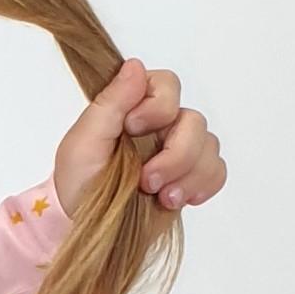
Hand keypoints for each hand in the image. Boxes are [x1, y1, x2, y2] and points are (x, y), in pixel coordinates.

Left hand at [54, 58, 223, 218]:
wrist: (85, 228)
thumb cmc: (78, 184)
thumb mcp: (84, 141)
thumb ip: (110, 103)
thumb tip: (135, 66)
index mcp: (133, 107)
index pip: (168, 84)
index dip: (158, 107)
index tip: (132, 130)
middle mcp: (160, 125)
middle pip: (194, 120)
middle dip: (175, 155)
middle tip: (146, 181)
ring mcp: (177, 150)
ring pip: (209, 146)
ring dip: (186, 175)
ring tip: (160, 196)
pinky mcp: (190, 177)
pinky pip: (216, 170)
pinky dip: (202, 185)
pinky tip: (175, 199)